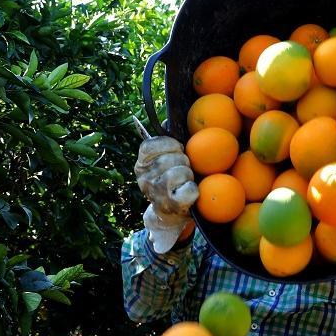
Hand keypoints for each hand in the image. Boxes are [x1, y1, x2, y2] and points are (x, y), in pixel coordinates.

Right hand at [135, 136, 197, 252]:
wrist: (168, 216)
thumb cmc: (170, 181)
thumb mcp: (161, 161)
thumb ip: (164, 143)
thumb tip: (170, 119)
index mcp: (141, 164)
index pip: (151, 145)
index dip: (169, 145)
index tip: (176, 150)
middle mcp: (144, 179)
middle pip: (171, 158)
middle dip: (183, 161)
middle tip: (183, 169)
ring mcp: (157, 193)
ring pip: (181, 172)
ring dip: (188, 175)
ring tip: (185, 180)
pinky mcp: (172, 206)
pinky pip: (190, 189)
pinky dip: (194, 190)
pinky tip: (189, 193)